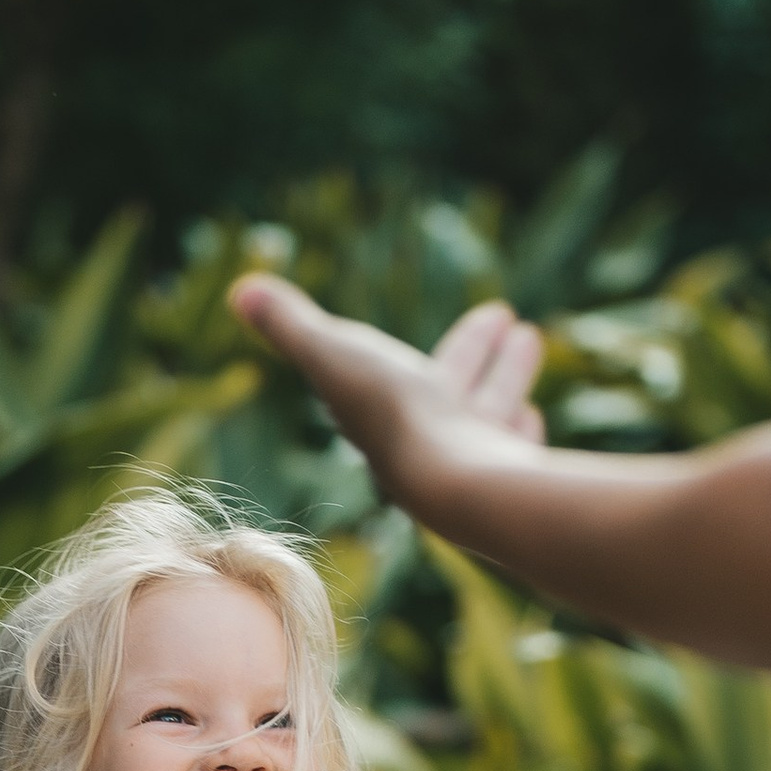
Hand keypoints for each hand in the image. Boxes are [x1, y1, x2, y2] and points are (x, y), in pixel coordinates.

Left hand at [228, 276, 545, 506]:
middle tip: (508, 316)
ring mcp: (466, 463)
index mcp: (379, 416)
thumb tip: (239, 288)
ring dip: (505, 375)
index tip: (410, 317)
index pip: (394, 372)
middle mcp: (422, 445)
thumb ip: (291, 324)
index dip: (402, 344)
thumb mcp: (333, 354)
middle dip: (475, 353)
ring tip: (529, 337)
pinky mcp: (506, 478)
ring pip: (486, 411)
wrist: (454, 482)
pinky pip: (512, 447)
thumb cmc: (393, 414)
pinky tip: (531, 416)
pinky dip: (518, 427)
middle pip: (450, 388)